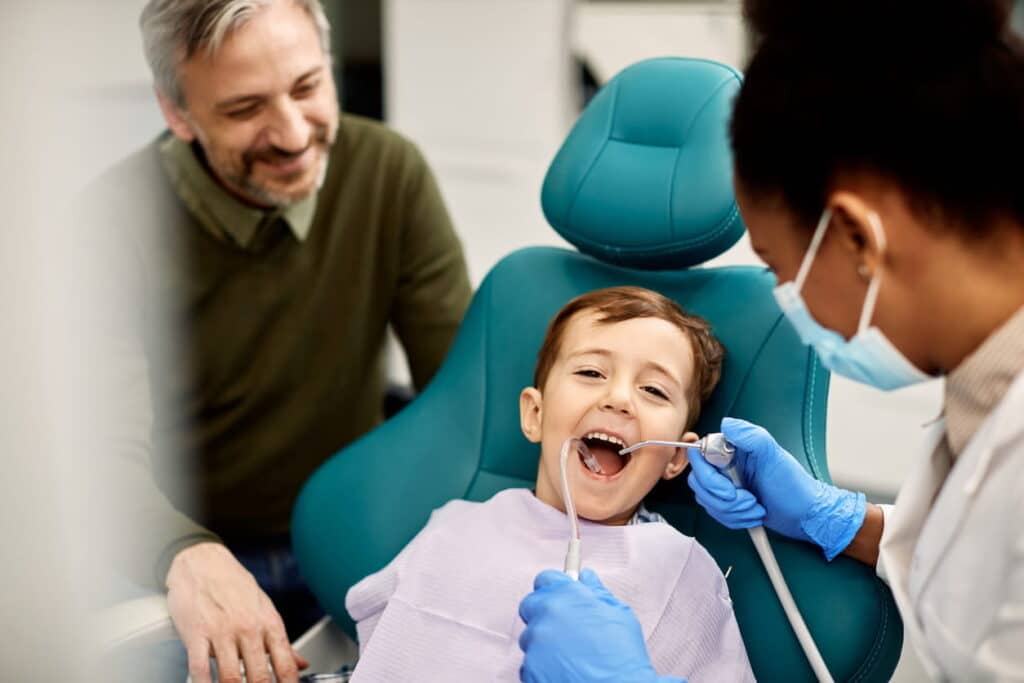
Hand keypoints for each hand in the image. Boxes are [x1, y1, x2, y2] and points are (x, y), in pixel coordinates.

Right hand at [166, 542, 307, 682]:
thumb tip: (301, 663)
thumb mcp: (264, 609)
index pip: (285, 664)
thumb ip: (281, 641)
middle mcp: (248, 629)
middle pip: (259, 676)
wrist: (203, 561)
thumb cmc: (234, 585)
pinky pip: (200, 668)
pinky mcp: (196, 633)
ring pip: (230, 677)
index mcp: (269, 624)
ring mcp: (222, 632)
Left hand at [518, 569, 684, 682]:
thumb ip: (597, 592)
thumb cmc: (623, 655)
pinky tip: (565, 670)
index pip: (546, 579)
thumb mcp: (619, 615)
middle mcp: (545, 616)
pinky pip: (529, 662)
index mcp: (566, 597)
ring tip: (570, 655)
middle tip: (565, 627)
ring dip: (544, 641)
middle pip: (530, 605)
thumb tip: (586, 576)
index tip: (561, 597)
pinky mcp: (529, 669)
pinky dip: (542, 665)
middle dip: (544, 612)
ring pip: (530, 636)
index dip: (555, 587)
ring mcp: (534, 644)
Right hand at [686, 417, 865, 559]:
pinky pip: (715, 513)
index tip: (730, 488)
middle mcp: (725, 464)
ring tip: (755, 508)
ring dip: (732, 511)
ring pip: (706, 500)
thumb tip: (726, 424)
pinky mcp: (728, 502)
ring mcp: (726, 484)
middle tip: (749, 500)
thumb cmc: (793, 486)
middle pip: (699, 482)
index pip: (699, 457)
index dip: (710, 477)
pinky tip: (753, 515)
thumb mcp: (774, 456)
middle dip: (725, 499)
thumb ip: (751, 435)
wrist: (805, 515)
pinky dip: (734, 519)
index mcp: (732, 448)